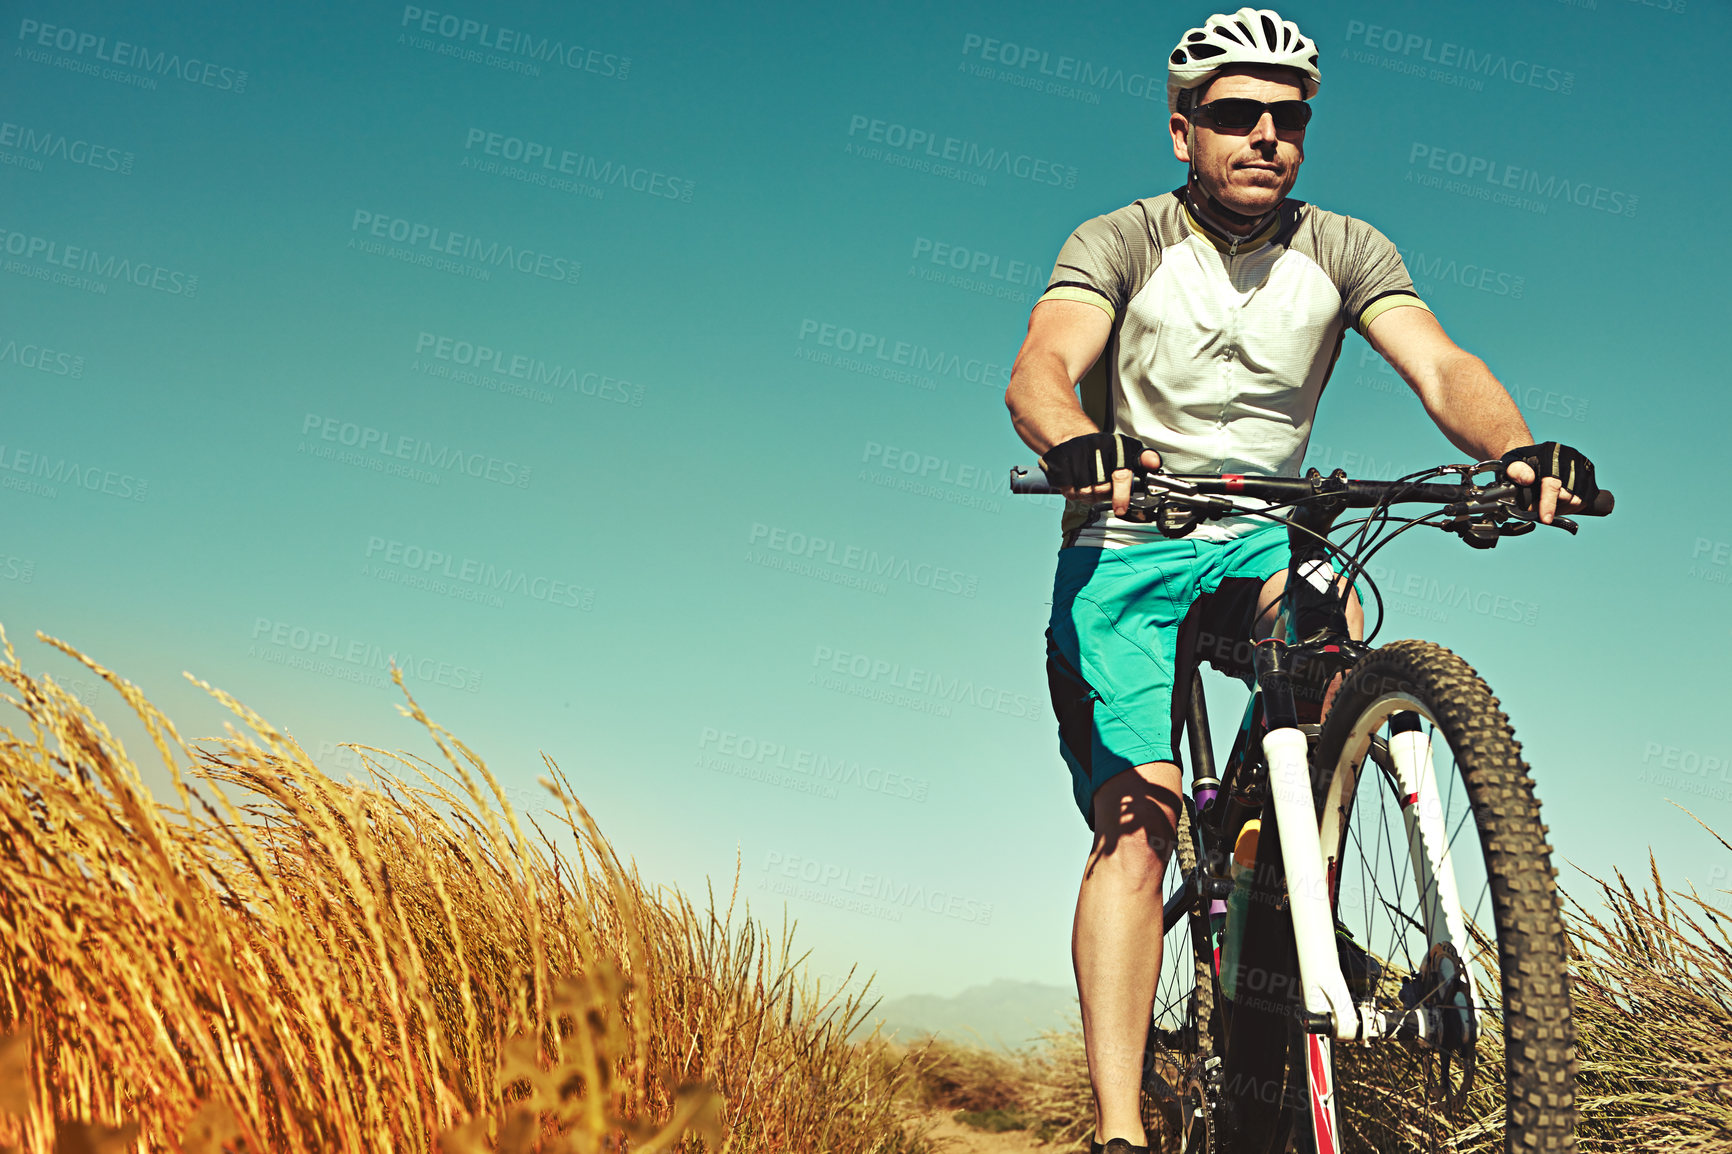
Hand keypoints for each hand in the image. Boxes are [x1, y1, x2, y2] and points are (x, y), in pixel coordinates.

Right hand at [1038, 432, 1161, 516]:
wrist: (1070, 441)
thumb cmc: (1101, 449)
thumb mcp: (1125, 449)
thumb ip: (1142, 458)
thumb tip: (1153, 463)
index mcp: (1112, 445)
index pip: (1120, 474)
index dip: (1122, 494)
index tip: (1120, 508)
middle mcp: (1092, 450)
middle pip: (1103, 490)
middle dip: (1106, 494)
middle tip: (1106, 487)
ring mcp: (1074, 459)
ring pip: (1087, 494)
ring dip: (1091, 495)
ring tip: (1092, 484)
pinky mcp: (1060, 469)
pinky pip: (1071, 493)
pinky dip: (1076, 493)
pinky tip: (1079, 484)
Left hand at [1499, 442, 1612, 523]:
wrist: (1535, 454)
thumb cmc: (1521, 462)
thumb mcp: (1511, 463)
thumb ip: (1515, 471)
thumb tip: (1528, 479)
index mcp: (1551, 453)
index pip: (1552, 483)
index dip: (1549, 504)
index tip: (1545, 519)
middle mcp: (1571, 457)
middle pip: (1567, 495)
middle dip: (1552, 508)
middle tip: (1538, 510)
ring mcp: (1582, 464)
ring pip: (1578, 500)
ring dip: (1563, 509)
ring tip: (1548, 506)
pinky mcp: (1590, 472)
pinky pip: (1586, 498)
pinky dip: (1573, 506)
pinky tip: (1560, 503)